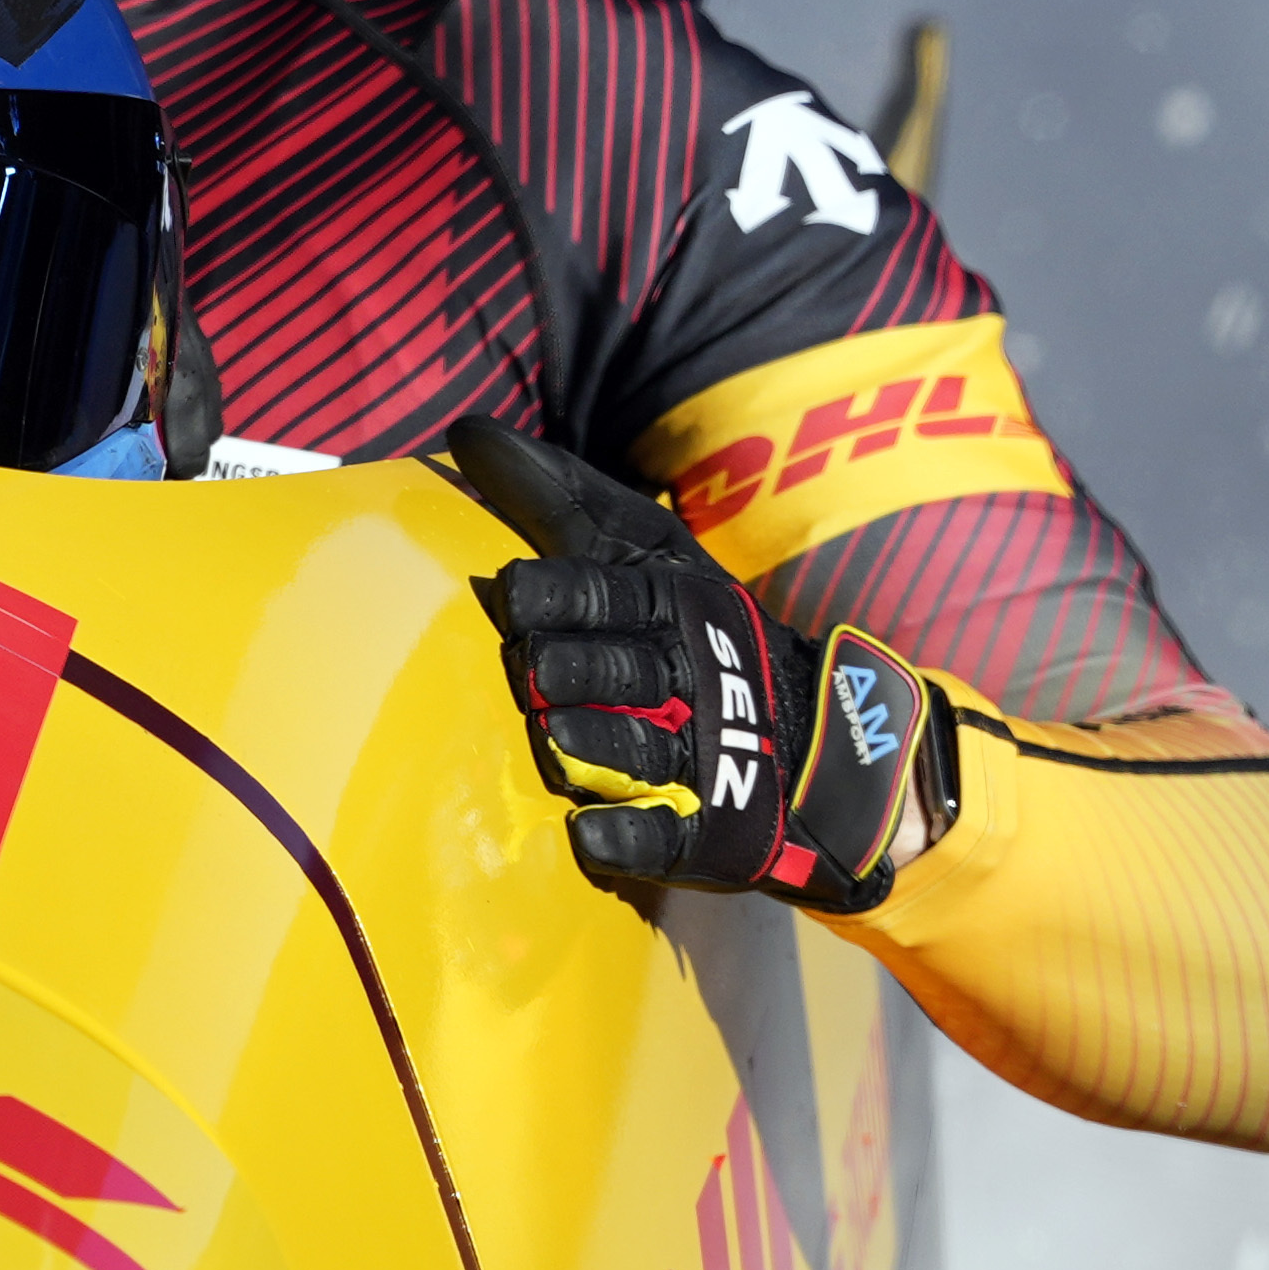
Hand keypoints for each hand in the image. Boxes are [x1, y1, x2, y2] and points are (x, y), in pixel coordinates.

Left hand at [452, 423, 952, 908]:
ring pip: (640, 749)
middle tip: (532, 668)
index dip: (560, 592)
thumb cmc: (686, 626)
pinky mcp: (707, 830)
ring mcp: (703, 758)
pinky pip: (667, 837)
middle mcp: (689, 675)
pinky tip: (588, 837)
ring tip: (556, 735)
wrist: (806, 739)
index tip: (511, 590)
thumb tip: (463, 432)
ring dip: (598, 742)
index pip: (610, 591)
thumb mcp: (639, 552)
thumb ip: (556, 499)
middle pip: (619, 670)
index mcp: (672, 602)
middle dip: (575, 666)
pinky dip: (629, 837)